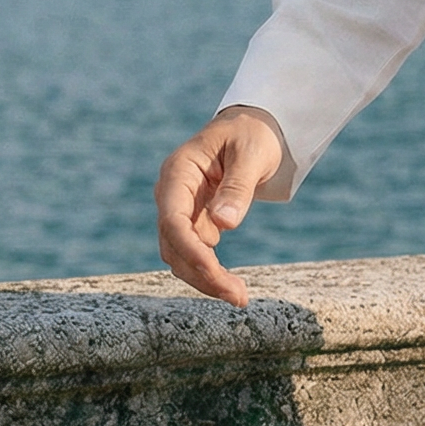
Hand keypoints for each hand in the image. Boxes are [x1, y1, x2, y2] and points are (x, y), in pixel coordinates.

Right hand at [155, 106, 287, 306]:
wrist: (252, 129)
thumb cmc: (252, 135)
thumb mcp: (252, 153)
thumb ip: (238, 187)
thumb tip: (223, 224)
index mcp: (178, 172)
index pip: (173, 220)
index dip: (190, 250)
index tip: (215, 272)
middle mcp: (172, 193)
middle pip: (173, 244)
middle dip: (201, 274)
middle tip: (239, 296)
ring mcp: (180, 209)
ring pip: (179, 255)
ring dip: (204, 279)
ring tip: (240, 296)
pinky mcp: (193, 221)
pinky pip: (193, 253)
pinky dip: (209, 271)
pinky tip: (232, 285)